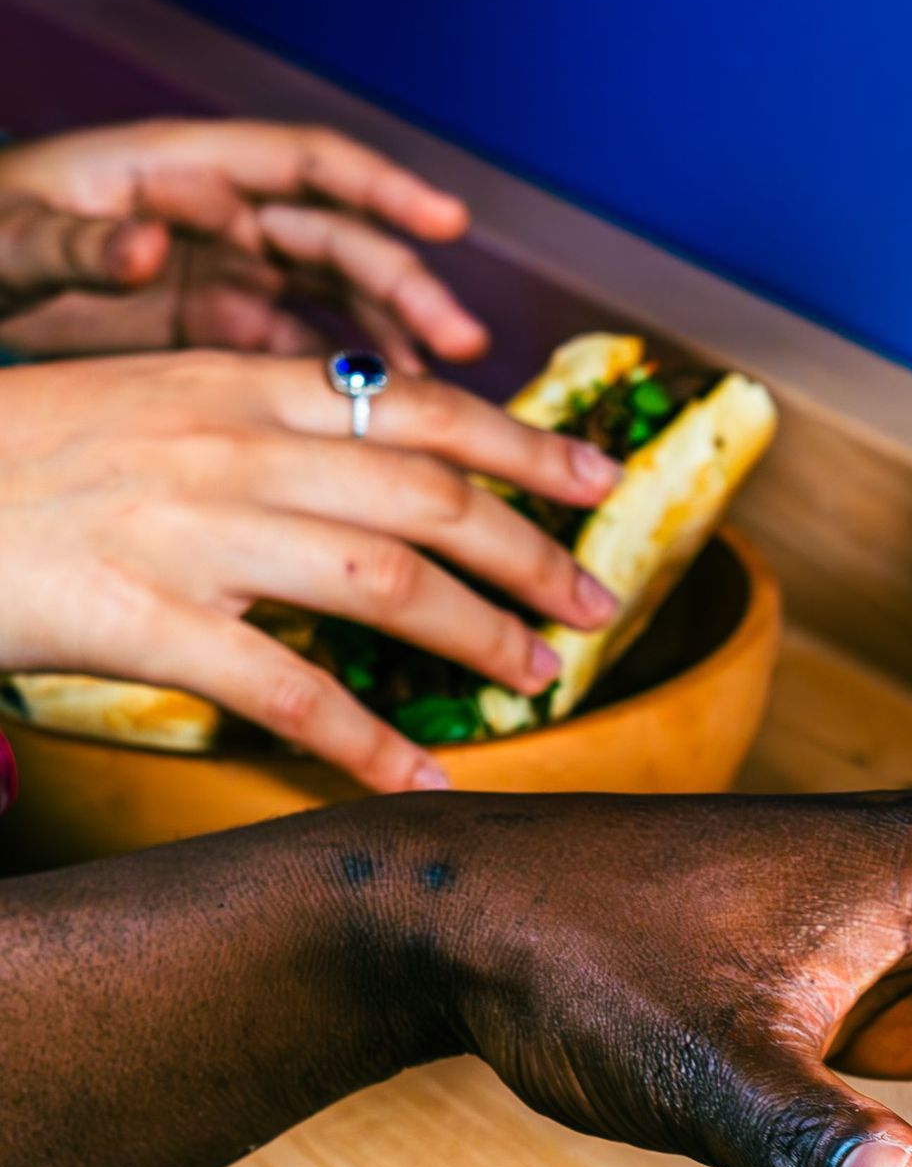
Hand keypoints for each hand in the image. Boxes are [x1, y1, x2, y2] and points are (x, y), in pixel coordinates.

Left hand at [0, 116, 486, 366]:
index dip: (383, 185)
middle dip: (406, 288)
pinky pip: (300, 355)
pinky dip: (342, 386)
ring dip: (392, 343)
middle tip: (462, 345)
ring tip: (445, 399)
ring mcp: (223, 274)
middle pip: (339, 240)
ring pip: (334, 303)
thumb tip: (146, 243)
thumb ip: (75, 243)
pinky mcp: (215, 331)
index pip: (304, 162)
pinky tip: (381, 431)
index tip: (448, 221)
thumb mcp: (11, 239)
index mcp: (179, 167)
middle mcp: (220, 215)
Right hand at [0, 350, 620, 789]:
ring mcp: (187, 529)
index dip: (523, 442)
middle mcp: (226, 444)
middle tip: (597, 601)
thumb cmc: (15, 458)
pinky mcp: (140, 616)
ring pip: (385, 577)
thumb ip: (251, 425)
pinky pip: (288, 687)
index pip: (415, 405)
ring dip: (479, 635)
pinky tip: (424, 781)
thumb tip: (360, 462)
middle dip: (532, 549)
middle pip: (429, 489)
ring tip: (539, 678)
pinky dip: (369, 742)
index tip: (596, 475)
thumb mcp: (141, 403)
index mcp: (232, 384)